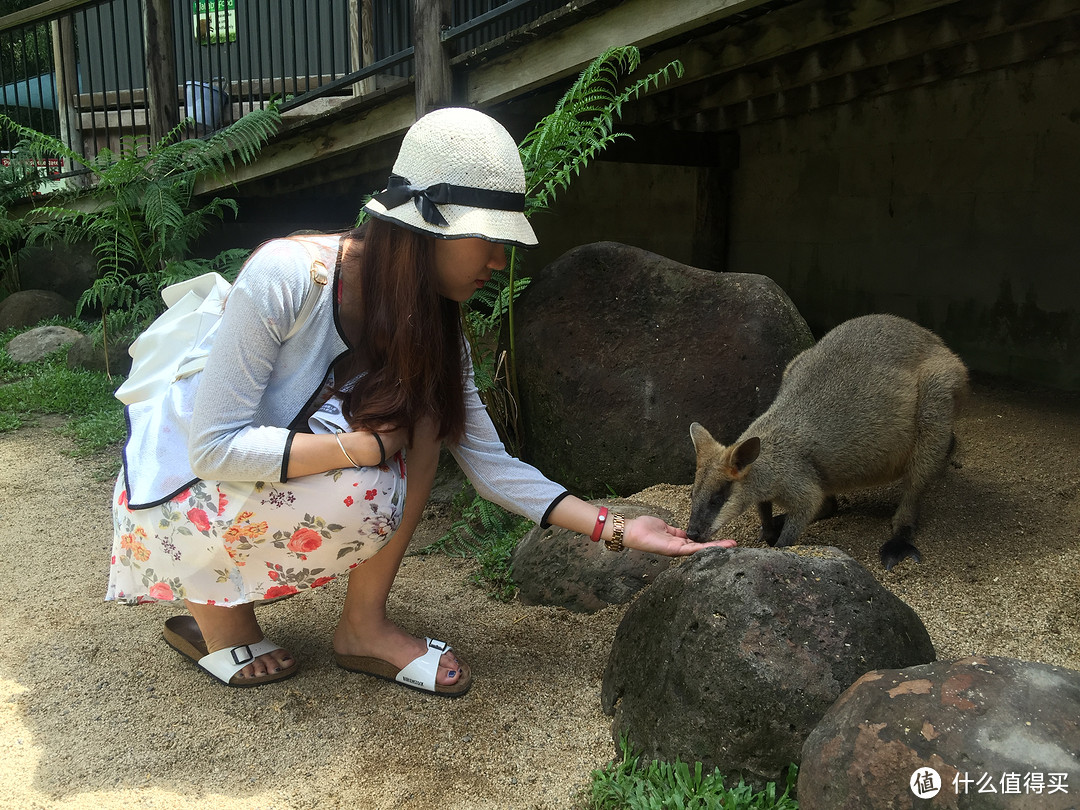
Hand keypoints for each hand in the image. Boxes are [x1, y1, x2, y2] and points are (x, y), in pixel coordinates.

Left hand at [622, 515, 736, 556]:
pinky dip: (705, 548)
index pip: (698, 543)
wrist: (631, 531)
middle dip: (719, 547)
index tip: (725, 540)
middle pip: (702, 548)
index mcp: (677, 542)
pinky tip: (716, 546)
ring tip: (732, 545)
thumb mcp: (665, 528)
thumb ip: (677, 532)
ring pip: (700, 550)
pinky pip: (691, 549)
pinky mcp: (673, 549)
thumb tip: (687, 533)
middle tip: (735, 545)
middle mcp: (679, 548)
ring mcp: (677, 550)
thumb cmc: (644, 528)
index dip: (712, 542)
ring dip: (717, 548)